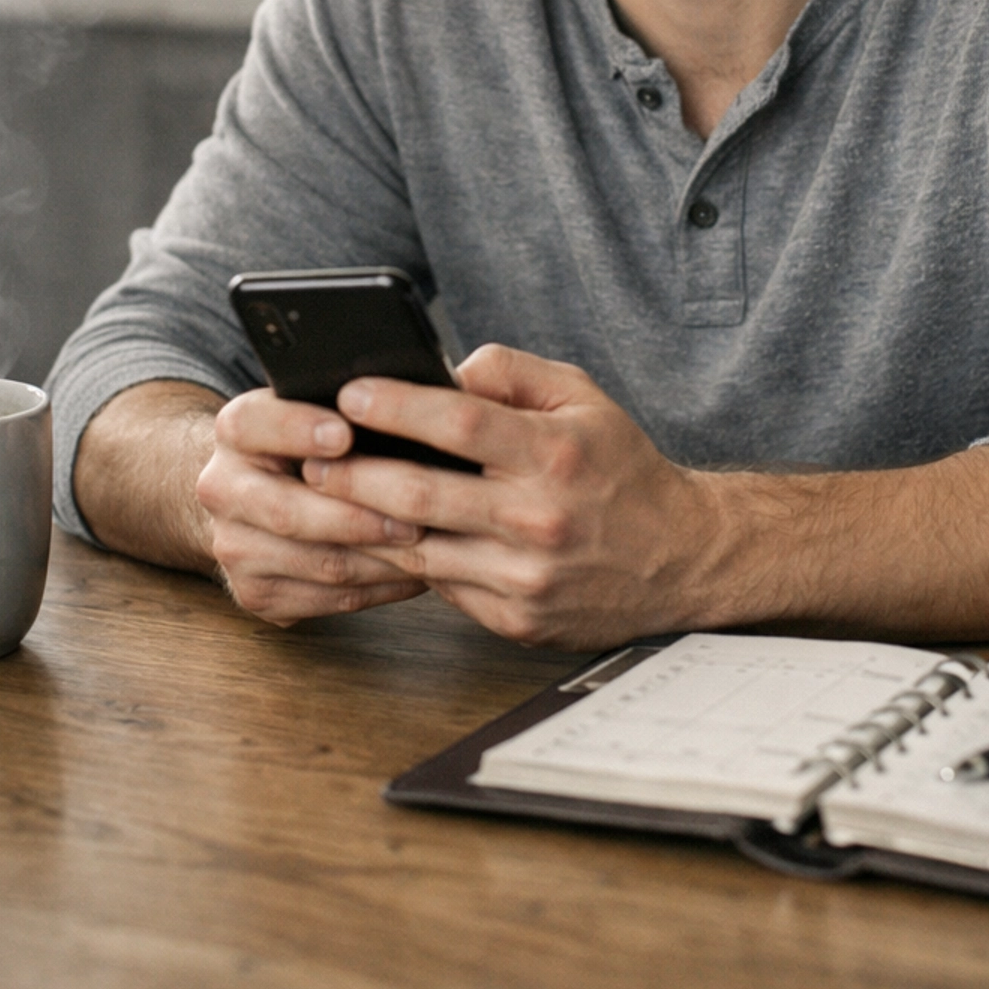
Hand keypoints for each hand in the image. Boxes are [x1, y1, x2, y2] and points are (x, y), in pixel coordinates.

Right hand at [195, 387, 428, 625]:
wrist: (257, 493)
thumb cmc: (311, 442)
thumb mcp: (316, 406)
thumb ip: (348, 403)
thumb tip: (410, 400)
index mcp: (236, 429)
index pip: (257, 424)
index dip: (299, 429)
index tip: (345, 434)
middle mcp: (222, 489)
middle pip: (289, 512)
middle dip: (358, 517)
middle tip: (416, 517)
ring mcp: (234, 548)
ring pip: (319, 563)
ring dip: (382, 561)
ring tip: (433, 548)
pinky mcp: (256, 593)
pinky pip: (329, 599)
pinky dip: (380, 588)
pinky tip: (415, 573)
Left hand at [300, 344, 724, 646]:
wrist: (680, 559)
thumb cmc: (621, 468)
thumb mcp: (584, 398)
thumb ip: (514, 373)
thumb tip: (448, 369)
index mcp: (555, 456)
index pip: (460, 424)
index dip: (397, 406)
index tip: (349, 391)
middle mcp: (538, 520)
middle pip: (421, 496)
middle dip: (353, 475)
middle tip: (308, 458)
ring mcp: (525, 578)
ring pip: (419, 551)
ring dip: (364, 526)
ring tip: (323, 500)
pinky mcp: (515, 619)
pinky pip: (442, 587)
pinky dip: (405, 563)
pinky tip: (376, 541)